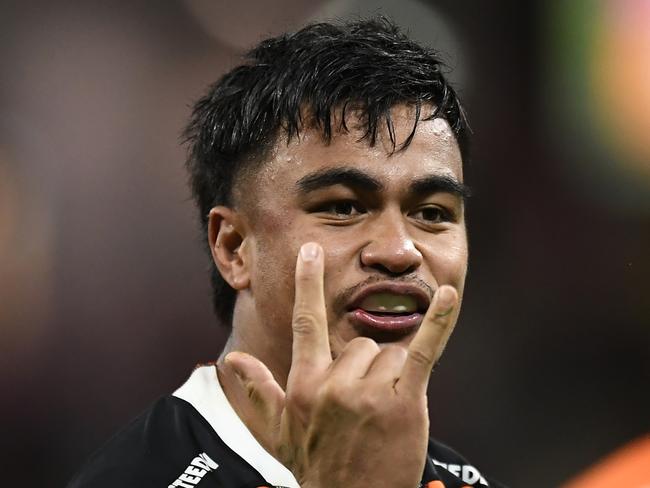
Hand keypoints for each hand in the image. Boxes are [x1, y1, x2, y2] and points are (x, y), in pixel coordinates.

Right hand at [225, 242, 457, 487]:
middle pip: (362, 345)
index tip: (311, 252)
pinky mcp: (405, 401)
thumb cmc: (317, 467)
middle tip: (366, 410)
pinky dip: (438, 321)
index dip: (308, 283)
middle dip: (368, 370)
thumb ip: (258, 390)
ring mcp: (371, 392)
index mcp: (306, 384)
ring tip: (384, 416)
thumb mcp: (280, 431)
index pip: (305, 322)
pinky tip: (447, 294)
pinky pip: (424, 351)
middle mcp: (335, 384)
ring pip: (391, 354)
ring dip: (394, 379)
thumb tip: (230, 361)